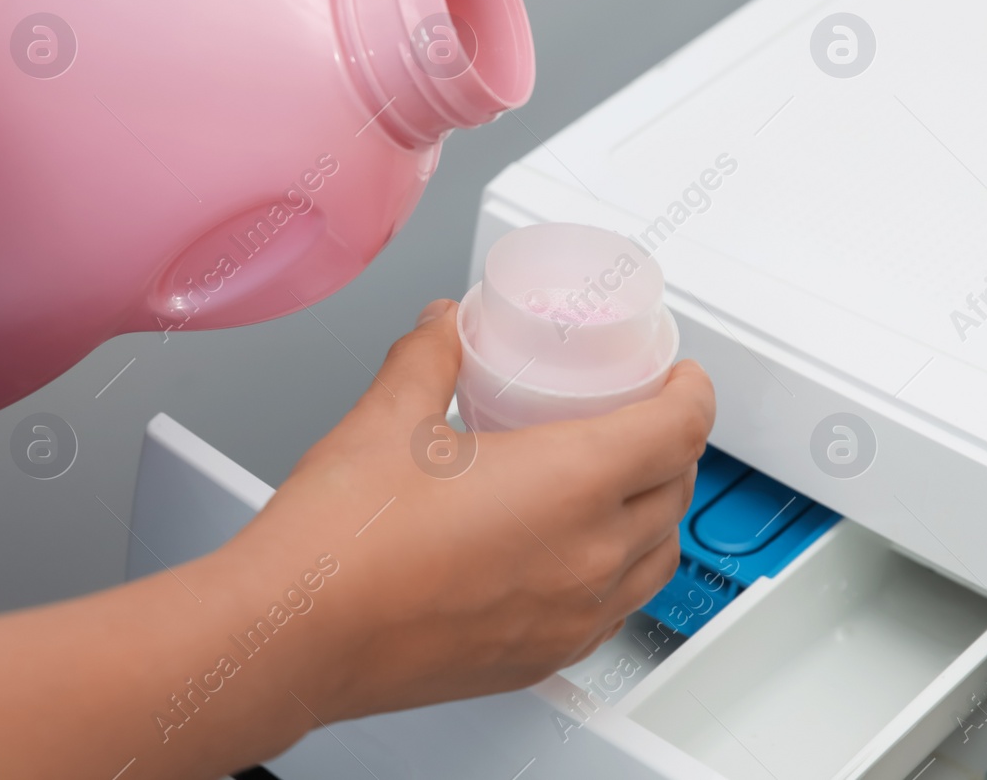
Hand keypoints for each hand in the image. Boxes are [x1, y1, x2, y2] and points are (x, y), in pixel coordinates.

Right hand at [0, 300, 713, 778]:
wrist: (296, 631)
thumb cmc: (342, 539)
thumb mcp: (389, 413)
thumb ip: (429, 355)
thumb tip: (445, 327)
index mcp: (570, 484)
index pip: (678, 429)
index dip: (690, 392)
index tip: (679, 376)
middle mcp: (587, 558)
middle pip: (676, 493)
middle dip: (673, 446)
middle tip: (639, 417)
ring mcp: (569, 618)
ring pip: (654, 561)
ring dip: (652, 515)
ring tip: (614, 485)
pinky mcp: (538, 660)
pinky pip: (613, 612)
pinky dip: (616, 574)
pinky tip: (570, 556)